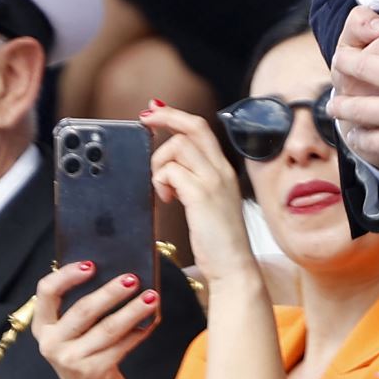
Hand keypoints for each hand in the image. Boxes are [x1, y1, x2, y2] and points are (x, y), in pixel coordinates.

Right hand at [32, 262, 158, 378]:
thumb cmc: (84, 355)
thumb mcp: (72, 334)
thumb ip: (81, 308)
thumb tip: (116, 273)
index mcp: (43, 327)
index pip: (46, 293)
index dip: (67, 275)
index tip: (91, 264)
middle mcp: (52, 344)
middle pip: (83, 310)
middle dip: (111, 292)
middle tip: (132, 278)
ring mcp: (73, 361)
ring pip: (108, 328)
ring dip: (133, 310)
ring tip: (151, 296)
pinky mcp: (95, 373)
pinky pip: (123, 346)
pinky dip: (140, 331)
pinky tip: (152, 320)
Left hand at [142, 104, 257, 288]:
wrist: (234, 268)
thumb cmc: (219, 241)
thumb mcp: (210, 203)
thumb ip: (195, 181)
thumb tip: (170, 166)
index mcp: (223, 170)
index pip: (201, 128)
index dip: (176, 115)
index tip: (155, 110)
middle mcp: (221, 170)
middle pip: (193, 126)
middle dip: (165, 116)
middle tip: (144, 118)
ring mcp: (213, 181)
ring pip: (179, 146)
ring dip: (160, 162)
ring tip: (161, 187)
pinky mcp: (201, 195)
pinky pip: (172, 172)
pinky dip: (161, 181)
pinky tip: (166, 200)